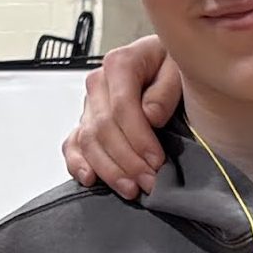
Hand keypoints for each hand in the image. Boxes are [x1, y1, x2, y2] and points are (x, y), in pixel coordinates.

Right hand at [64, 37, 177, 201]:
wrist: (164, 64)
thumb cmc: (173, 65)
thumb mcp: (179, 68)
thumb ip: (166, 89)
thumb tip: (150, 115)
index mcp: (120, 64)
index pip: (122, 107)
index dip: (138, 139)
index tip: (156, 160)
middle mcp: (99, 83)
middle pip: (103, 129)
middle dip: (127, 160)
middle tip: (149, 181)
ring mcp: (90, 104)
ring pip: (88, 141)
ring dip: (108, 169)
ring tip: (130, 189)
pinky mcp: (86, 122)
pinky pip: (73, 144)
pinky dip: (77, 163)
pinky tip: (89, 178)